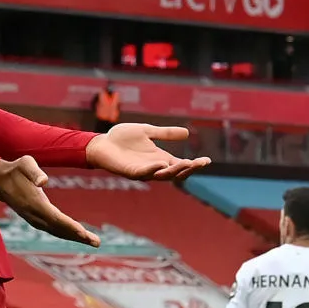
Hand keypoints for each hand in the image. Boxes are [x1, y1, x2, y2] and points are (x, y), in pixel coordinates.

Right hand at [0, 156, 99, 246]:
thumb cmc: (15, 169)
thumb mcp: (25, 163)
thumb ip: (34, 171)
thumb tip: (44, 181)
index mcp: (34, 203)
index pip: (55, 218)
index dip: (70, 226)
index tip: (83, 233)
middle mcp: (35, 215)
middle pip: (59, 229)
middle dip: (78, 236)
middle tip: (96, 242)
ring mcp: (34, 219)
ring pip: (57, 231)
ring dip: (75, 237)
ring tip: (93, 242)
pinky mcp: (35, 220)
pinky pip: (53, 229)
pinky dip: (66, 233)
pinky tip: (78, 235)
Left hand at [86, 123, 211, 181]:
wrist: (101, 143)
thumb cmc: (122, 138)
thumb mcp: (148, 131)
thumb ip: (166, 133)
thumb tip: (187, 133)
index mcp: (160, 158)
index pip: (181, 164)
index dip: (194, 164)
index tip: (207, 160)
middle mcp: (153, 166)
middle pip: (175, 173)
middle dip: (188, 169)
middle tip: (199, 163)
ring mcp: (142, 171)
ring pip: (162, 175)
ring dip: (174, 171)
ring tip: (186, 164)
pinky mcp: (130, 172)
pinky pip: (143, 173)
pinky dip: (153, 169)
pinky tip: (161, 164)